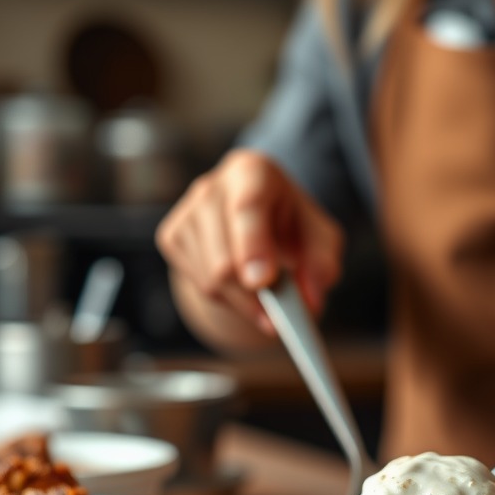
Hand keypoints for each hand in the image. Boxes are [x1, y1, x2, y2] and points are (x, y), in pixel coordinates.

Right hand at [155, 149, 343, 334]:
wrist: (259, 222)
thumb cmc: (291, 226)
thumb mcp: (320, 238)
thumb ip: (323, 265)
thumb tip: (310, 302)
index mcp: (252, 172)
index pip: (248, 206)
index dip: (253, 246)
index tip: (263, 282)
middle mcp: (211, 187)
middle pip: (223, 258)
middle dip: (251, 296)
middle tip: (277, 321)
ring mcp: (186, 212)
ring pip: (210, 279)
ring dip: (243, 303)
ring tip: (267, 303)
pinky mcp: (171, 237)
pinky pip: (198, 285)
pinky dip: (226, 300)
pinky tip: (241, 287)